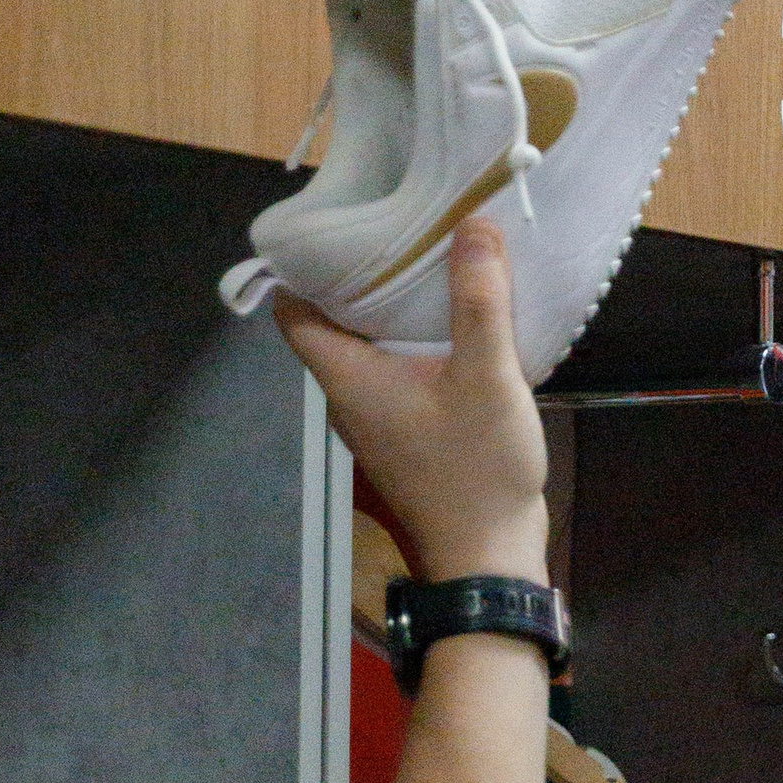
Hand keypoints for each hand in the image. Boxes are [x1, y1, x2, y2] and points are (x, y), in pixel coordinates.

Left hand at [275, 219, 549, 584]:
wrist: (489, 558)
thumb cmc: (475, 469)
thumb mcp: (486, 376)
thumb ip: (479, 300)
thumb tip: (473, 223)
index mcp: (348, 379)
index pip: (293, 313)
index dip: (302, 268)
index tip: (336, 227)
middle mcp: (350, 398)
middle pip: (332, 325)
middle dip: (359, 277)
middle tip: (396, 228)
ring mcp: (377, 421)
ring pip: (368, 350)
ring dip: (392, 311)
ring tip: (429, 263)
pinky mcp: (407, 435)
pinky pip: (397, 373)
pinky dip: (416, 342)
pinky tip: (457, 323)